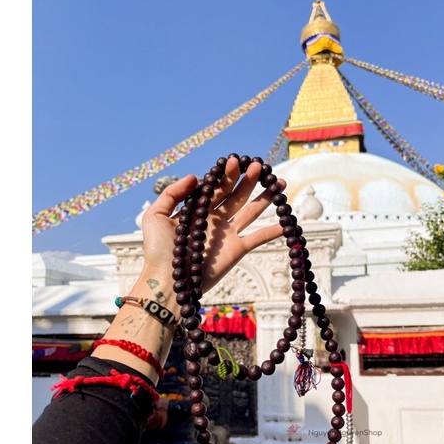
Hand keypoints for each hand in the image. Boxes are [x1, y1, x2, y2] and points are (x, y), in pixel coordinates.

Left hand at [140, 156, 285, 294]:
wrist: (169, 281)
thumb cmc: (158, 251)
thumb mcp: (156, 216)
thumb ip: (173, 193)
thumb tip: (196, 176)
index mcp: (197, 210)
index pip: (216, 187)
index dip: (226, 174)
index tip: (236, 161)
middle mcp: (215, 219)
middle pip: (236, 195)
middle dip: (248, 180)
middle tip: (258, 167)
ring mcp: (228, 234)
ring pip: (251, 211)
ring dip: (265, 197)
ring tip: (280, 182)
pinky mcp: (237, 249)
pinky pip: (258, 238)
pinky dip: (273, 231)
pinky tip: (287, 222)